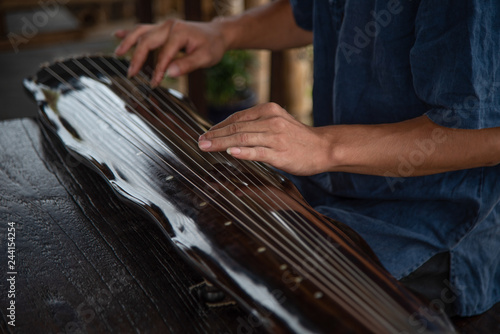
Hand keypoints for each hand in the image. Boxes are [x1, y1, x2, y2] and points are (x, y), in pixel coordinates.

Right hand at [114, 19, 226, 86]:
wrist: (217, 34)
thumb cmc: (212, 46)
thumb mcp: (205, 58)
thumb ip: (187, 65)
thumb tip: (169, 73)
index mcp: (179, 33)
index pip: (164, 54)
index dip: (158, 70)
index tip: (154, 83)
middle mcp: (169, 26)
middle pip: (147, 40)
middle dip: (137, 58)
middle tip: (131, 74)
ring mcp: (164, 25)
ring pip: (141, 32)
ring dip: (128, 42)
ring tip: (118, 54)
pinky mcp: (162, 28)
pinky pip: (143, 28)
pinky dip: (130, 32)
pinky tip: (117, 35)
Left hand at [198, 103, 334, 175]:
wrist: (323, 147)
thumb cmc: (297, 137)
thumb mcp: (277, 121)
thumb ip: (256, 123)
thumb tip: (230, 130)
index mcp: (269, 110)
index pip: (237, 118)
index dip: (218, 126)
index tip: (206, 134)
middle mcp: (271, 120)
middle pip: (236, 127)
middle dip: (215, 135)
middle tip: (200, 142)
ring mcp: (276, 137)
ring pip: (242, 138)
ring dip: (221, 143)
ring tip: (207, 147)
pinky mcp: (280, 153)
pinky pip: (258, 152)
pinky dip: (243, 152)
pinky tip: (230, 153)